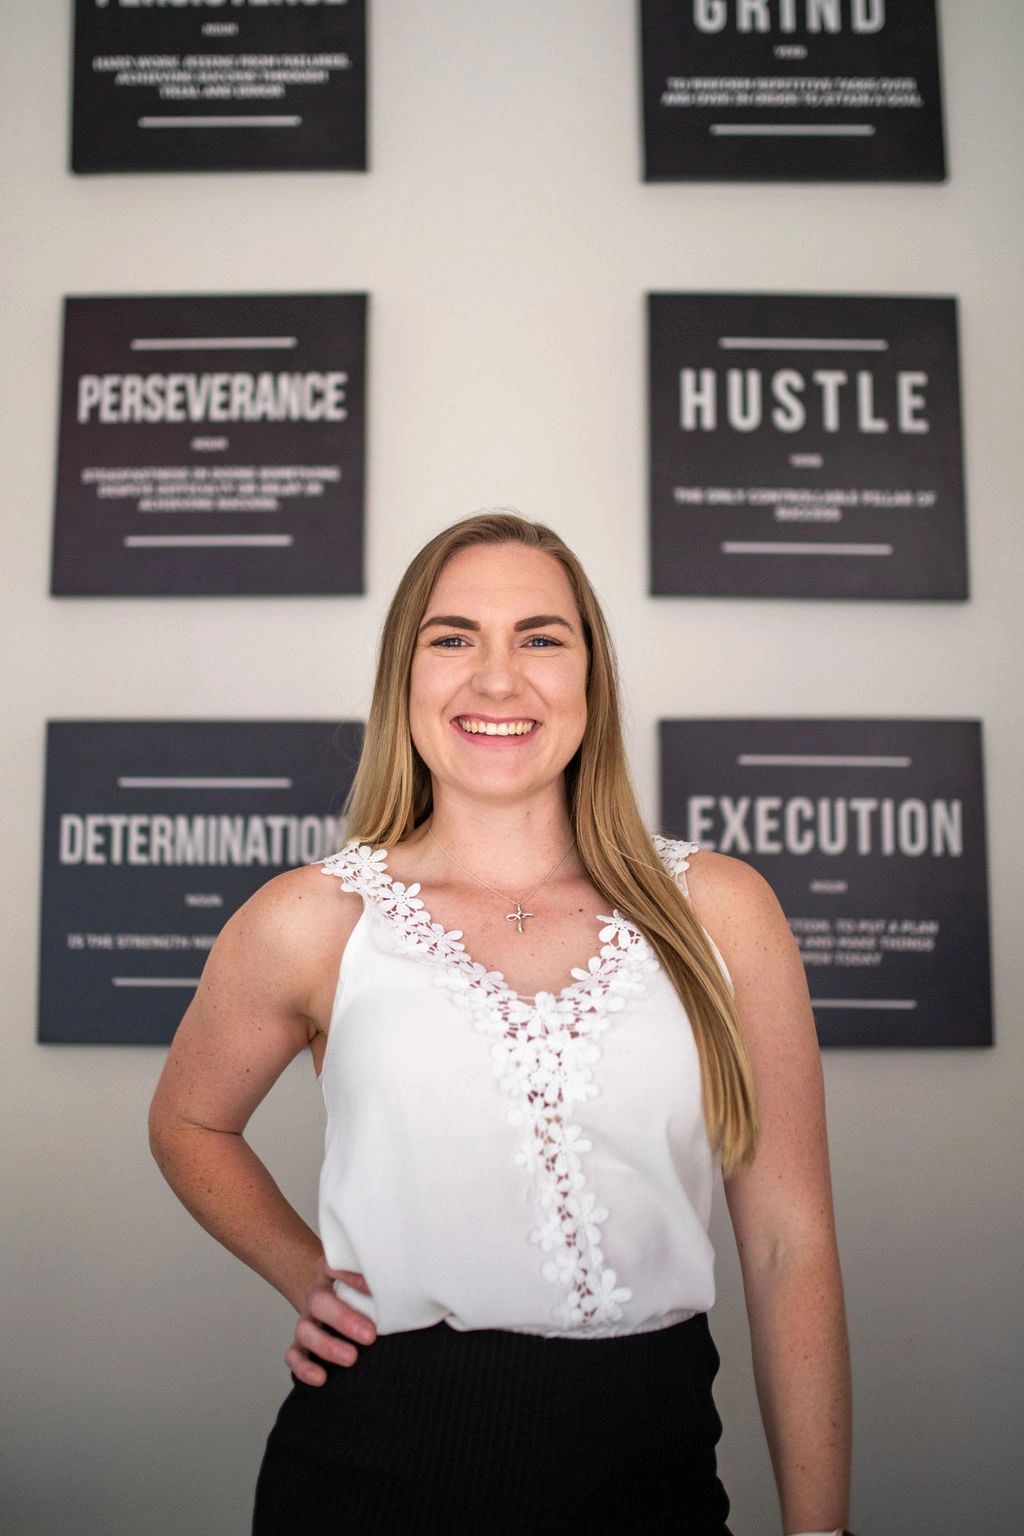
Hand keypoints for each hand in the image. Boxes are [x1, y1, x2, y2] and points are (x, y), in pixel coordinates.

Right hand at [285, 1255, 376, 1384]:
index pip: (333, 1266)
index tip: (374, 1288)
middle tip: (369, 1335)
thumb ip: (380, 1282)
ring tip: (351, 1358)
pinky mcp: (300, 1344)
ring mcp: (306, 1320)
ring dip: (328, 1345)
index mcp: (331, 1274)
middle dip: (344, 1319)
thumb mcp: (366, 1280)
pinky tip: (321, 1378)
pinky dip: (304, 1368)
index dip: (350, 1276)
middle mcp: (316, 1295)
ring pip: (305, 1330)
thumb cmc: (359, 1293)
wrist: (335, 1301)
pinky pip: (294, 1356)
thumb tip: (413, 1289)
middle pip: (320, 1301)